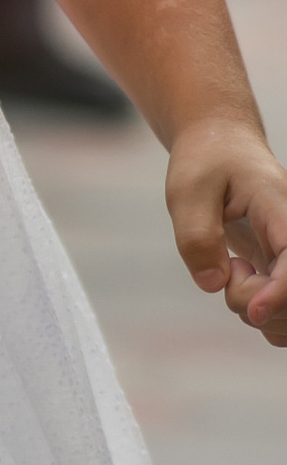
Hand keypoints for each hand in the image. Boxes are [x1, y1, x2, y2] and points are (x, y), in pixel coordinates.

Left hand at [167, 119, 286, 345]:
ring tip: (233, 275)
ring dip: (263, 316)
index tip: (251, 311)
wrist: (223, 146)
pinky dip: (269, 318)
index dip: (281, 295)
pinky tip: (246, 294)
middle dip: (257, 304)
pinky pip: (286, 312)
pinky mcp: (286, 268)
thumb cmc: (207, 161)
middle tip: (227, 272)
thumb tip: (213, 284)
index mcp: (283, 210)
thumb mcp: (188, 190)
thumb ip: (198, 236)